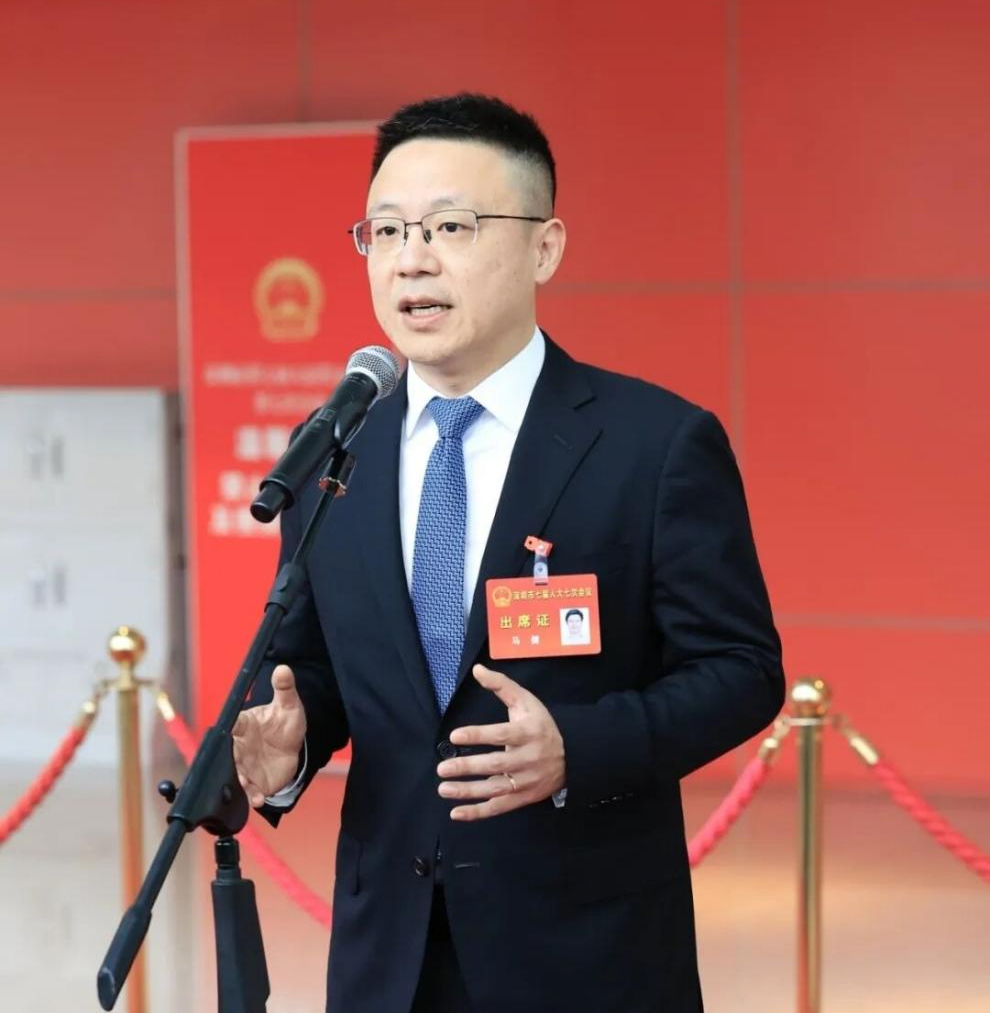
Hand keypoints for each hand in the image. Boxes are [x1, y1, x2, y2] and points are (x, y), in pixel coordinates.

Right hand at [232, 664, 305, 807]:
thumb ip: (285, 688)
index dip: (229, 731)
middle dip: (229, 763)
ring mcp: (243, 766)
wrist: (295, 747)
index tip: (230, 734)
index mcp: (242, 725)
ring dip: (238, 783)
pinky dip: (251, 796)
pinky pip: (248, 792)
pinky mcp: (253, 783)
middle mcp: (238, 747)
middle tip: (236, 767)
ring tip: (246, 786)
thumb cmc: (285, 723)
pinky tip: (258, 799)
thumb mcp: (289, 705)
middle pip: (227, 755)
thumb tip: (284, 669)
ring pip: (234, 775)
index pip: (231, 727)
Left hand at [437, 663, 564, 820]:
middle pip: (496, 764)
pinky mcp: (524, 798)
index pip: (501, 734)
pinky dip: (478, 813)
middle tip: (442, 768)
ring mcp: (526, 781)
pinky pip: (499, 807)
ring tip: (444, 788)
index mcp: (528, 733)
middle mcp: (528, 758)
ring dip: (468, 791)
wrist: (573, 756)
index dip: (478, 735)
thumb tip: (477, 670)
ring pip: (495, 788)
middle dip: (468, 767)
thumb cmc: (542, 726)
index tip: (455, 735)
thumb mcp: (526, 702)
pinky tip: (456, 812)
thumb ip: (502, 685)